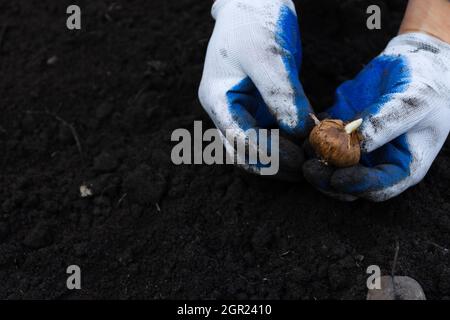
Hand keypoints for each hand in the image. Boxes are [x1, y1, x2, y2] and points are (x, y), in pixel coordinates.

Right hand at [199, 0, 312, 179]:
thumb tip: (301, 133)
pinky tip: (310, 143)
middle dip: (274, 164)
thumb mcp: (268, 56)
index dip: (269, 154)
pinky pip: (273, 133)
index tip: (299, 158)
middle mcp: (226, 110)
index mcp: (216, 99)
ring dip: (282, 158)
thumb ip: (282, 96)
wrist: (256, 2)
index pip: (239, 139)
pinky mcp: (260, 106)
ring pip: (258, 148)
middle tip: (306, 168)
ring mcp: (242, 109)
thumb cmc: (255, 23)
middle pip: (245, 152)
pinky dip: (289, 142)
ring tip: (310, 160)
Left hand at [303, 33, 449, 200]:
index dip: (357, 186)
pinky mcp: (340, 130)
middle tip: (310, 168)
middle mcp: (377, 161)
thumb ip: (387, 123)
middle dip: (327, 179)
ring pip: (330, 165)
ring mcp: (356, 147)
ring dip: (316, 159)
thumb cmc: (425, 82)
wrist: (413, 60)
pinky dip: (313, 137)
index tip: (337, 178)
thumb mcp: (414, 99)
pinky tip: (307, 128)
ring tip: (306, 146)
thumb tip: (360, 145)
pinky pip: (322, 140)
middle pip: (348, 184)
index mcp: (403, 164)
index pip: (379, 188)